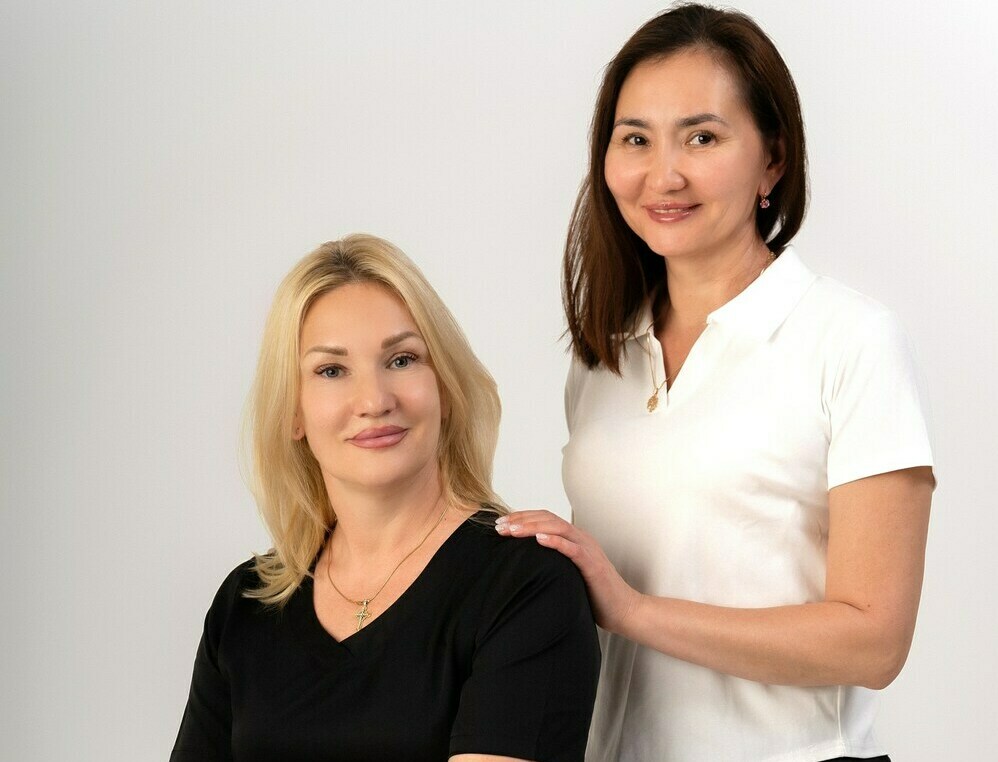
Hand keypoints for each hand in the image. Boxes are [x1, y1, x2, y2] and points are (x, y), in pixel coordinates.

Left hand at [496, 510, 641, 633]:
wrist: (623, 611)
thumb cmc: (593, 596)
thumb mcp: (566, 575)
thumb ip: (550, 565)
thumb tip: (521, 566)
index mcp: (573, 539)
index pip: (544, 519)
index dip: (521, 518)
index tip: (500, 524)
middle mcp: (580, 539)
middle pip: (547, 519)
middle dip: (521, 520)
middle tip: (499, 526)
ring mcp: (588, 549)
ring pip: (558, 528)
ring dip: (532, 527)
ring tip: (512, 530)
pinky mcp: (593, 565)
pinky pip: (573, 549)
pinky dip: (556, 541)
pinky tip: (539, 539)